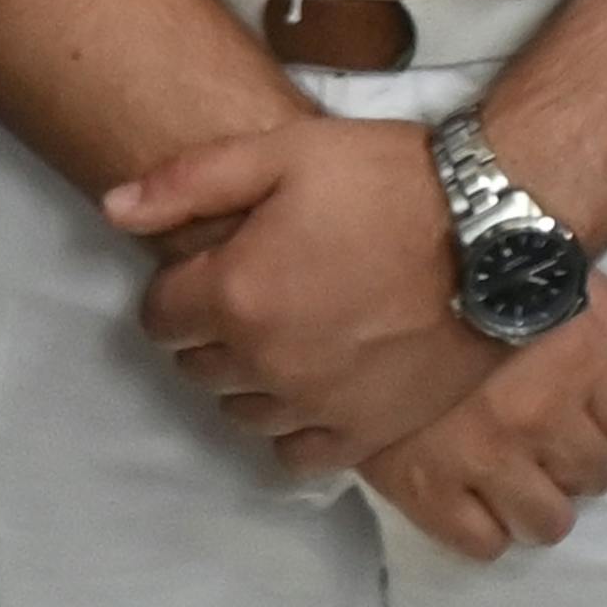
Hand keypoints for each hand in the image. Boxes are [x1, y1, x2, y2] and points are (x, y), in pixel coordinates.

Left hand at [106, 115, 497, 479]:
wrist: (494, 232)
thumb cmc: (388, 180)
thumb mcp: (286, 151)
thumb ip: (189, 181)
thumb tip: (111, 209)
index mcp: (235, 294)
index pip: (160, 316)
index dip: (178, 286)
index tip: (210, 263)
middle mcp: (264, 362)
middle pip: (196, 367)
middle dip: (208, 330)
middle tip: (250, 290)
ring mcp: (315, 406)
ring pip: (240, 413)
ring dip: (246, 378)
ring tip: (282, 335)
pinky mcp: (364, 434)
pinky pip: (296, 455)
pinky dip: (291, 426)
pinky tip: (310, 388)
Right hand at [352, 272, 606, 556]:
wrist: (369, 275)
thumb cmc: (477, 264)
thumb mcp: (555, 267)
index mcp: (581, 358)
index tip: (592, 400)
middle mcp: (542, 416)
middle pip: (598, 473)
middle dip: (579, 454)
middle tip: (547, 432)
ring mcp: (484, 459)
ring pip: (549, 523)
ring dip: (540, 500)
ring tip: (515, 469)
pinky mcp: (427, 490)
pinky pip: (483, 544)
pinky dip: (485, 525)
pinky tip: (474, 492)